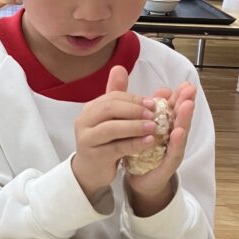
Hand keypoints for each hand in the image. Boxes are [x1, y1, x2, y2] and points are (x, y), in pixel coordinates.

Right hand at [71, 66, 158, 198]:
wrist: (91, 170)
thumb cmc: (104, 142)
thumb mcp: (111, 118)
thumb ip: (118, 96)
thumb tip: (119, 68)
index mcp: (90, 108)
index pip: (113, 97)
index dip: (134, 98)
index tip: (154, 103)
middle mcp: (84, 121)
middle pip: (110, 108)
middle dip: (135, 109)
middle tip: (155, 113)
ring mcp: (87, 138)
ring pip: (112, 128)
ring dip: (136, 126)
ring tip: (155, 127)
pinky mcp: (94, 156)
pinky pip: (116, 147)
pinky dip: (135, 143)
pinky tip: (150, 142)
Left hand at [124, 82, 195, 214]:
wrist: (140, 178)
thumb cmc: (140, 148)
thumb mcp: (134, 124)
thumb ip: (127, 100)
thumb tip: (120, 71)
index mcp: (163, 124)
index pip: (171, 107)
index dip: (177, 95)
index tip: (182, 83)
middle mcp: (171, 135)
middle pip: (179, 116)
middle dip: (185, 101)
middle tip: (190, 88)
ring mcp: (171, 150)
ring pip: (180, 131)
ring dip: (184, 118)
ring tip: (187, 105)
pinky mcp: (167, 164)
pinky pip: (173, 152)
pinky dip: (176, 142)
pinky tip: (178, 133)